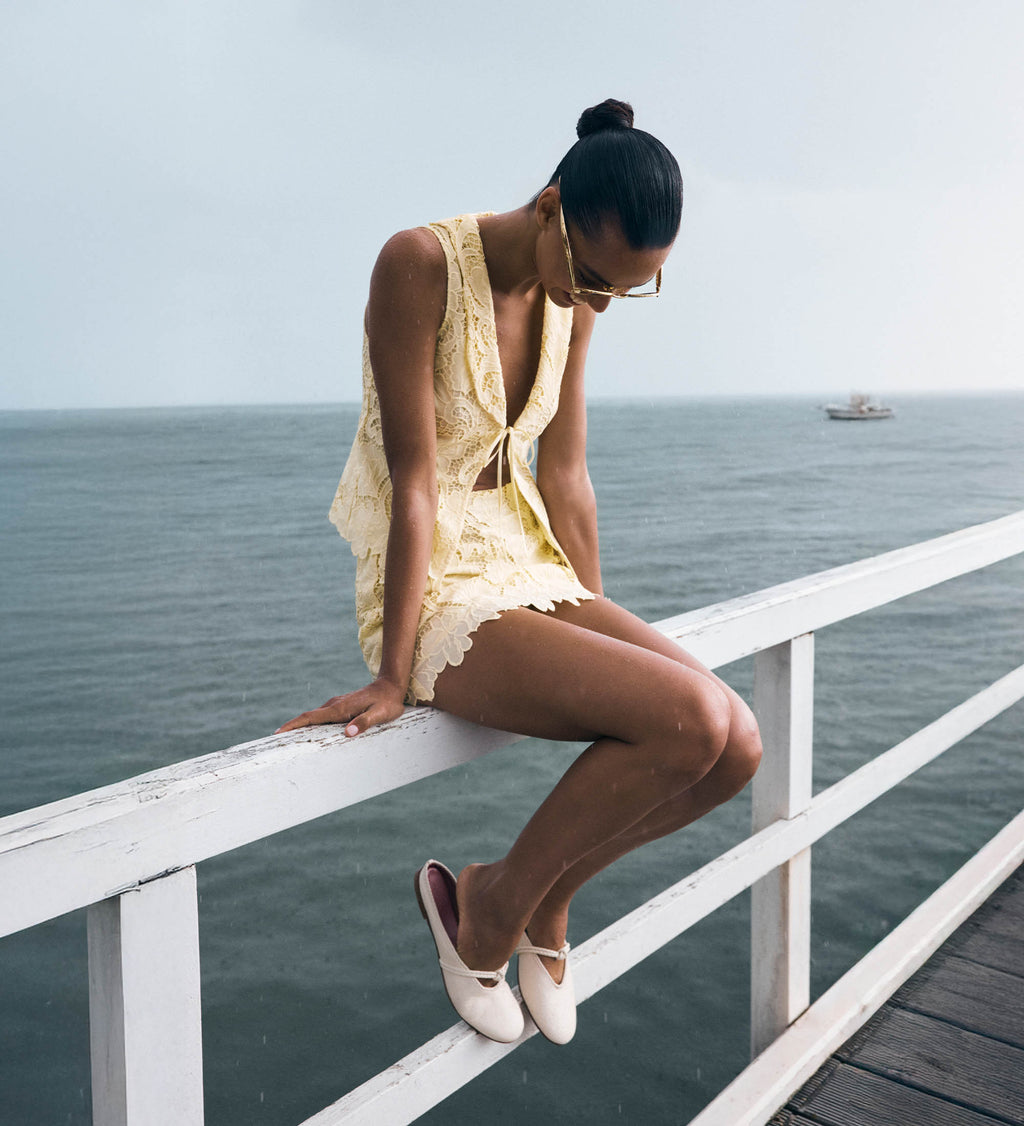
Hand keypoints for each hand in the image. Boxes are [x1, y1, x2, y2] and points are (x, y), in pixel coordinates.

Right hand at [275, 677, 405, 736]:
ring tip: (288, 739)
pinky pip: (322, 715)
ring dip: (300, 725)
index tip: (278, 733)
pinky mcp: (341, 705)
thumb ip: (365, 722)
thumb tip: (348, 732)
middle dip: (291, 727)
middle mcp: (335, 705)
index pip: (311, 717)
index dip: (294, 725)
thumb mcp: (380, 715)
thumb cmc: (387, 702)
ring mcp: (337, 704)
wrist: (391, 685)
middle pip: (308, 717)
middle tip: (275, 741)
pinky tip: (310, 731)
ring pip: (314, 716)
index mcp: (340, 709)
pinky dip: (311, 722)